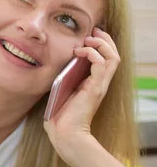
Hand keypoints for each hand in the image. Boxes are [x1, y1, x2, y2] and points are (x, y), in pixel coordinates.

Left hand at [44, 27, 119, 154]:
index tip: (89, 35)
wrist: (64, 134)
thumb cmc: (60, 118)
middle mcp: (100, 83)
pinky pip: (101, 64)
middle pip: (113, 55)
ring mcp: (99, 86)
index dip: (100, 45)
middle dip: (105, 39)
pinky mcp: (95, 89)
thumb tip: (54, 67)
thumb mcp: (61, 93)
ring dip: (101, 44)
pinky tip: (80, 51)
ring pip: (112, 57)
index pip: (105, 59)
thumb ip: (63, 80)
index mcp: (93, 84)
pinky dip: (93, 53)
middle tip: (93, 31)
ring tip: (88, 39)